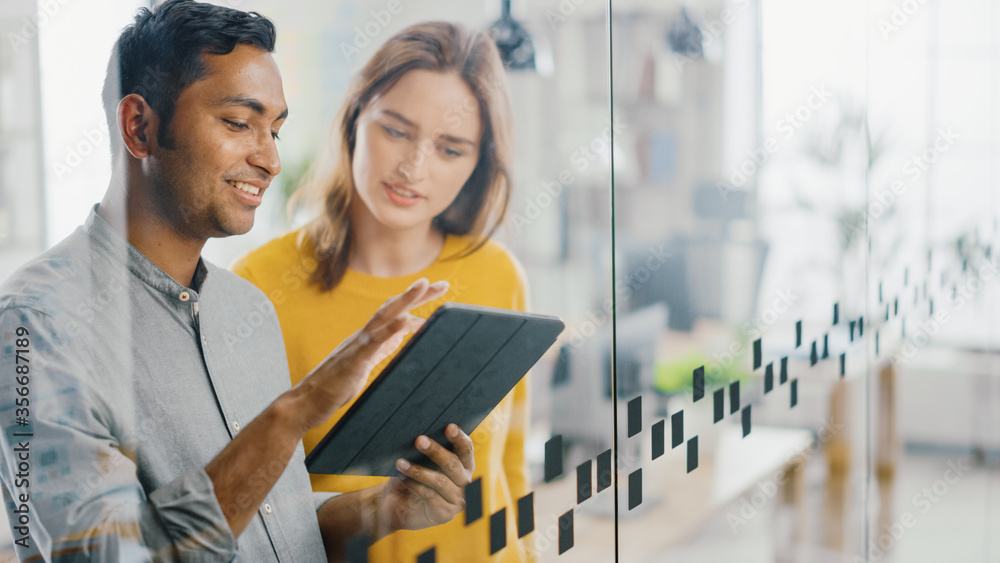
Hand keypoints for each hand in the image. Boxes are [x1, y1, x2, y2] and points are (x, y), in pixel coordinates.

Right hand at [289, 278, 448, 431]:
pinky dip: (391, 329)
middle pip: (393, 308)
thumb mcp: (364, 366)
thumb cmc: (333, 388)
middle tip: (443, 284)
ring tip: (424, 285)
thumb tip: (397, 339)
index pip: (394, 314)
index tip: (435, 293)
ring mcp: (357, 346)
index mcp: (366, 339)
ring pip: (383, 316)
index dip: (415, 303)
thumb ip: (379, 350)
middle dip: (418, 294)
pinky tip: (405, 320)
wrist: (305, 404)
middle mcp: (362, 336)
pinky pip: (373, 342)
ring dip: (405, 300)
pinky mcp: (353, 360)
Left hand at [376, 424, 474, 532]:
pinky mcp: (446, 514)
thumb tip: (422, 434)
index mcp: (465, 466)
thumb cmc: (411, 476)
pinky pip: (430, 496)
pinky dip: (415, 486)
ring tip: (400, 463)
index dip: (459, 438)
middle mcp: (466, 482)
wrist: (396, 505)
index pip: (466, 449)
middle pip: (453, 464)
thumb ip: (428, 451)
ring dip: (418, 470)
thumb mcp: (421, 461)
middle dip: (435, 451)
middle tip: (419, 440)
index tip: (449, 426)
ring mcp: (457, 500)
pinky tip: (403, 479)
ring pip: (440, 481)